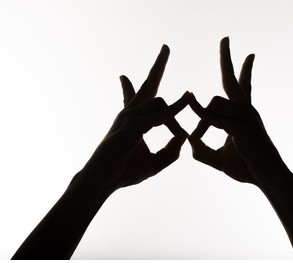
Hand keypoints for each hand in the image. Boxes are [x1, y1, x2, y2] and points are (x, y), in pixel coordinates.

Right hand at [75, 45, 190, 194]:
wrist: (103, 182)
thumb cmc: (125, 171)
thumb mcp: (155, 162)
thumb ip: (170, 151)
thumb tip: (184, 137)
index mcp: (133, 121)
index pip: (134, 97)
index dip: (131, 85)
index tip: (123, 76)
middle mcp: (129, 114)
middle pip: (147, 85)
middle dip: (157, 66)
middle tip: (165, 47)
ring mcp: (128, 118)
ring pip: (157, 101)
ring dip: (174, 113)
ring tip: (183, 127)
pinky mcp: (130, 126)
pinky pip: (157, 114)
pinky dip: (173, 110)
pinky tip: (185, 101)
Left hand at [189, 37, 287, 190]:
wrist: (267, 178)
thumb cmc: (247, 167)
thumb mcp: (220, 158)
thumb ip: (204, 151)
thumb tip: (189, 143)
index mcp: (243, 114)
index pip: (243, 87)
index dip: (245, 71)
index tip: (249, 56)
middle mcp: (246, 111)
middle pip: (234, 81)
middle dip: (228, 59)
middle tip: (225, 39)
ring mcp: (246, 118)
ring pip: (217, 101)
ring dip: (201, 116)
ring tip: (197, 134)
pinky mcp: (242, 129)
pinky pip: (216, 118)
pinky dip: (202, 115)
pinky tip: (193, 112)